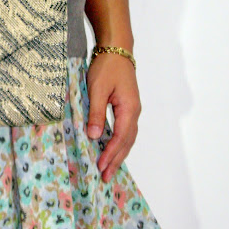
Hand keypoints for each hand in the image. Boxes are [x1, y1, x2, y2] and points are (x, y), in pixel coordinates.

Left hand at [86, 53, 140, 182]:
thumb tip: (95, 136)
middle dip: (116, 160)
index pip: (120, 137)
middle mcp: (134, 112)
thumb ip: (96, 113)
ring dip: (118, 154)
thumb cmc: (106, 67)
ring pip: (127, 139)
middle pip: (127, 142)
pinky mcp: (126, 108)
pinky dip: (119, 144)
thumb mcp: (97, 89)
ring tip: (109, 170)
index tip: (101, 166)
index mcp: (129, 109)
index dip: (110, 154)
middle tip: (106, 177)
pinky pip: (124, 131)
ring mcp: (132, 110)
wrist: (117, 50)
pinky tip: (111, 151)